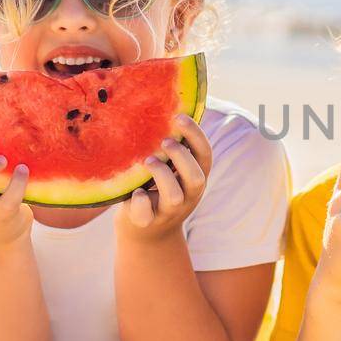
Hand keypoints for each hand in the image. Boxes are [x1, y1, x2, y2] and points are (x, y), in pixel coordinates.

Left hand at [116, 114, 213, 241]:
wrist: (146, 234)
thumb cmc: (156, 190)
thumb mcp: (172, 171)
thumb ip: (174, 150)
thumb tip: (166, 106)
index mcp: (195, 177)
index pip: (205, 155)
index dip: (195, 135)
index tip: (179, 116)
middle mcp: (188, 196)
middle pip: (197, 177)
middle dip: (181, 157)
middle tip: (164, 141)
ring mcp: (169, 211)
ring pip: (175, 195)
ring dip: (162, 175)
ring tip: (147, 161)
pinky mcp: (148, 223)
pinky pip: (146, 214)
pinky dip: (140, 201)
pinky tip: (135, 192)